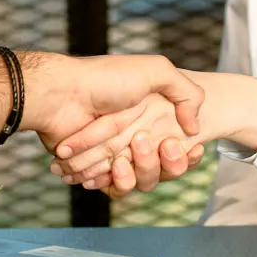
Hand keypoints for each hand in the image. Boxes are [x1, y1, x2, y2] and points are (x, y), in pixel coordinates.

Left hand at [49, 69, 256, 196]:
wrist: (62, 93)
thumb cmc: (106, 78)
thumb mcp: (156, 70)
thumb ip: (186, 92)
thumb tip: (194, 128)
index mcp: (151, 117)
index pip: (180, 144)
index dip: (189, 151)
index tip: (194, 146)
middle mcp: (135, 136)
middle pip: (165, 167)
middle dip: (168, 162)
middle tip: (162, 145)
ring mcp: (115, 154)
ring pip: (143, 181)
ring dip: (143, 171)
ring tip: (127, 156)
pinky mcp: (95, 169)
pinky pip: (115, 187)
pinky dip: (118, 181)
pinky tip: (117, 166)